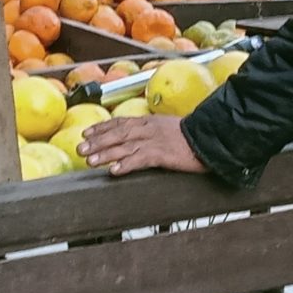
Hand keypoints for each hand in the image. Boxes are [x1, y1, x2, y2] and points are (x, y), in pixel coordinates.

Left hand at [79, 116, 206, 177]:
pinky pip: (140, 159)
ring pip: (124, 147)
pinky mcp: (162, 154)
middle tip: (80, 149)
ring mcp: (155, 141)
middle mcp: (148, 129)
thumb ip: (151, 131)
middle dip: (97, 141)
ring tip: (90, 161)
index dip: (101, 128)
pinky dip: (126, 165)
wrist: (212, 136)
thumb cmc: (192, 136)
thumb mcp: (168, 128)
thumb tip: (138, 137)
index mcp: (149, 122)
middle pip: (117, 134)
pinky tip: (114, 171)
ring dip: (105, 154)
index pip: (120, 122)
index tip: (86, 134)